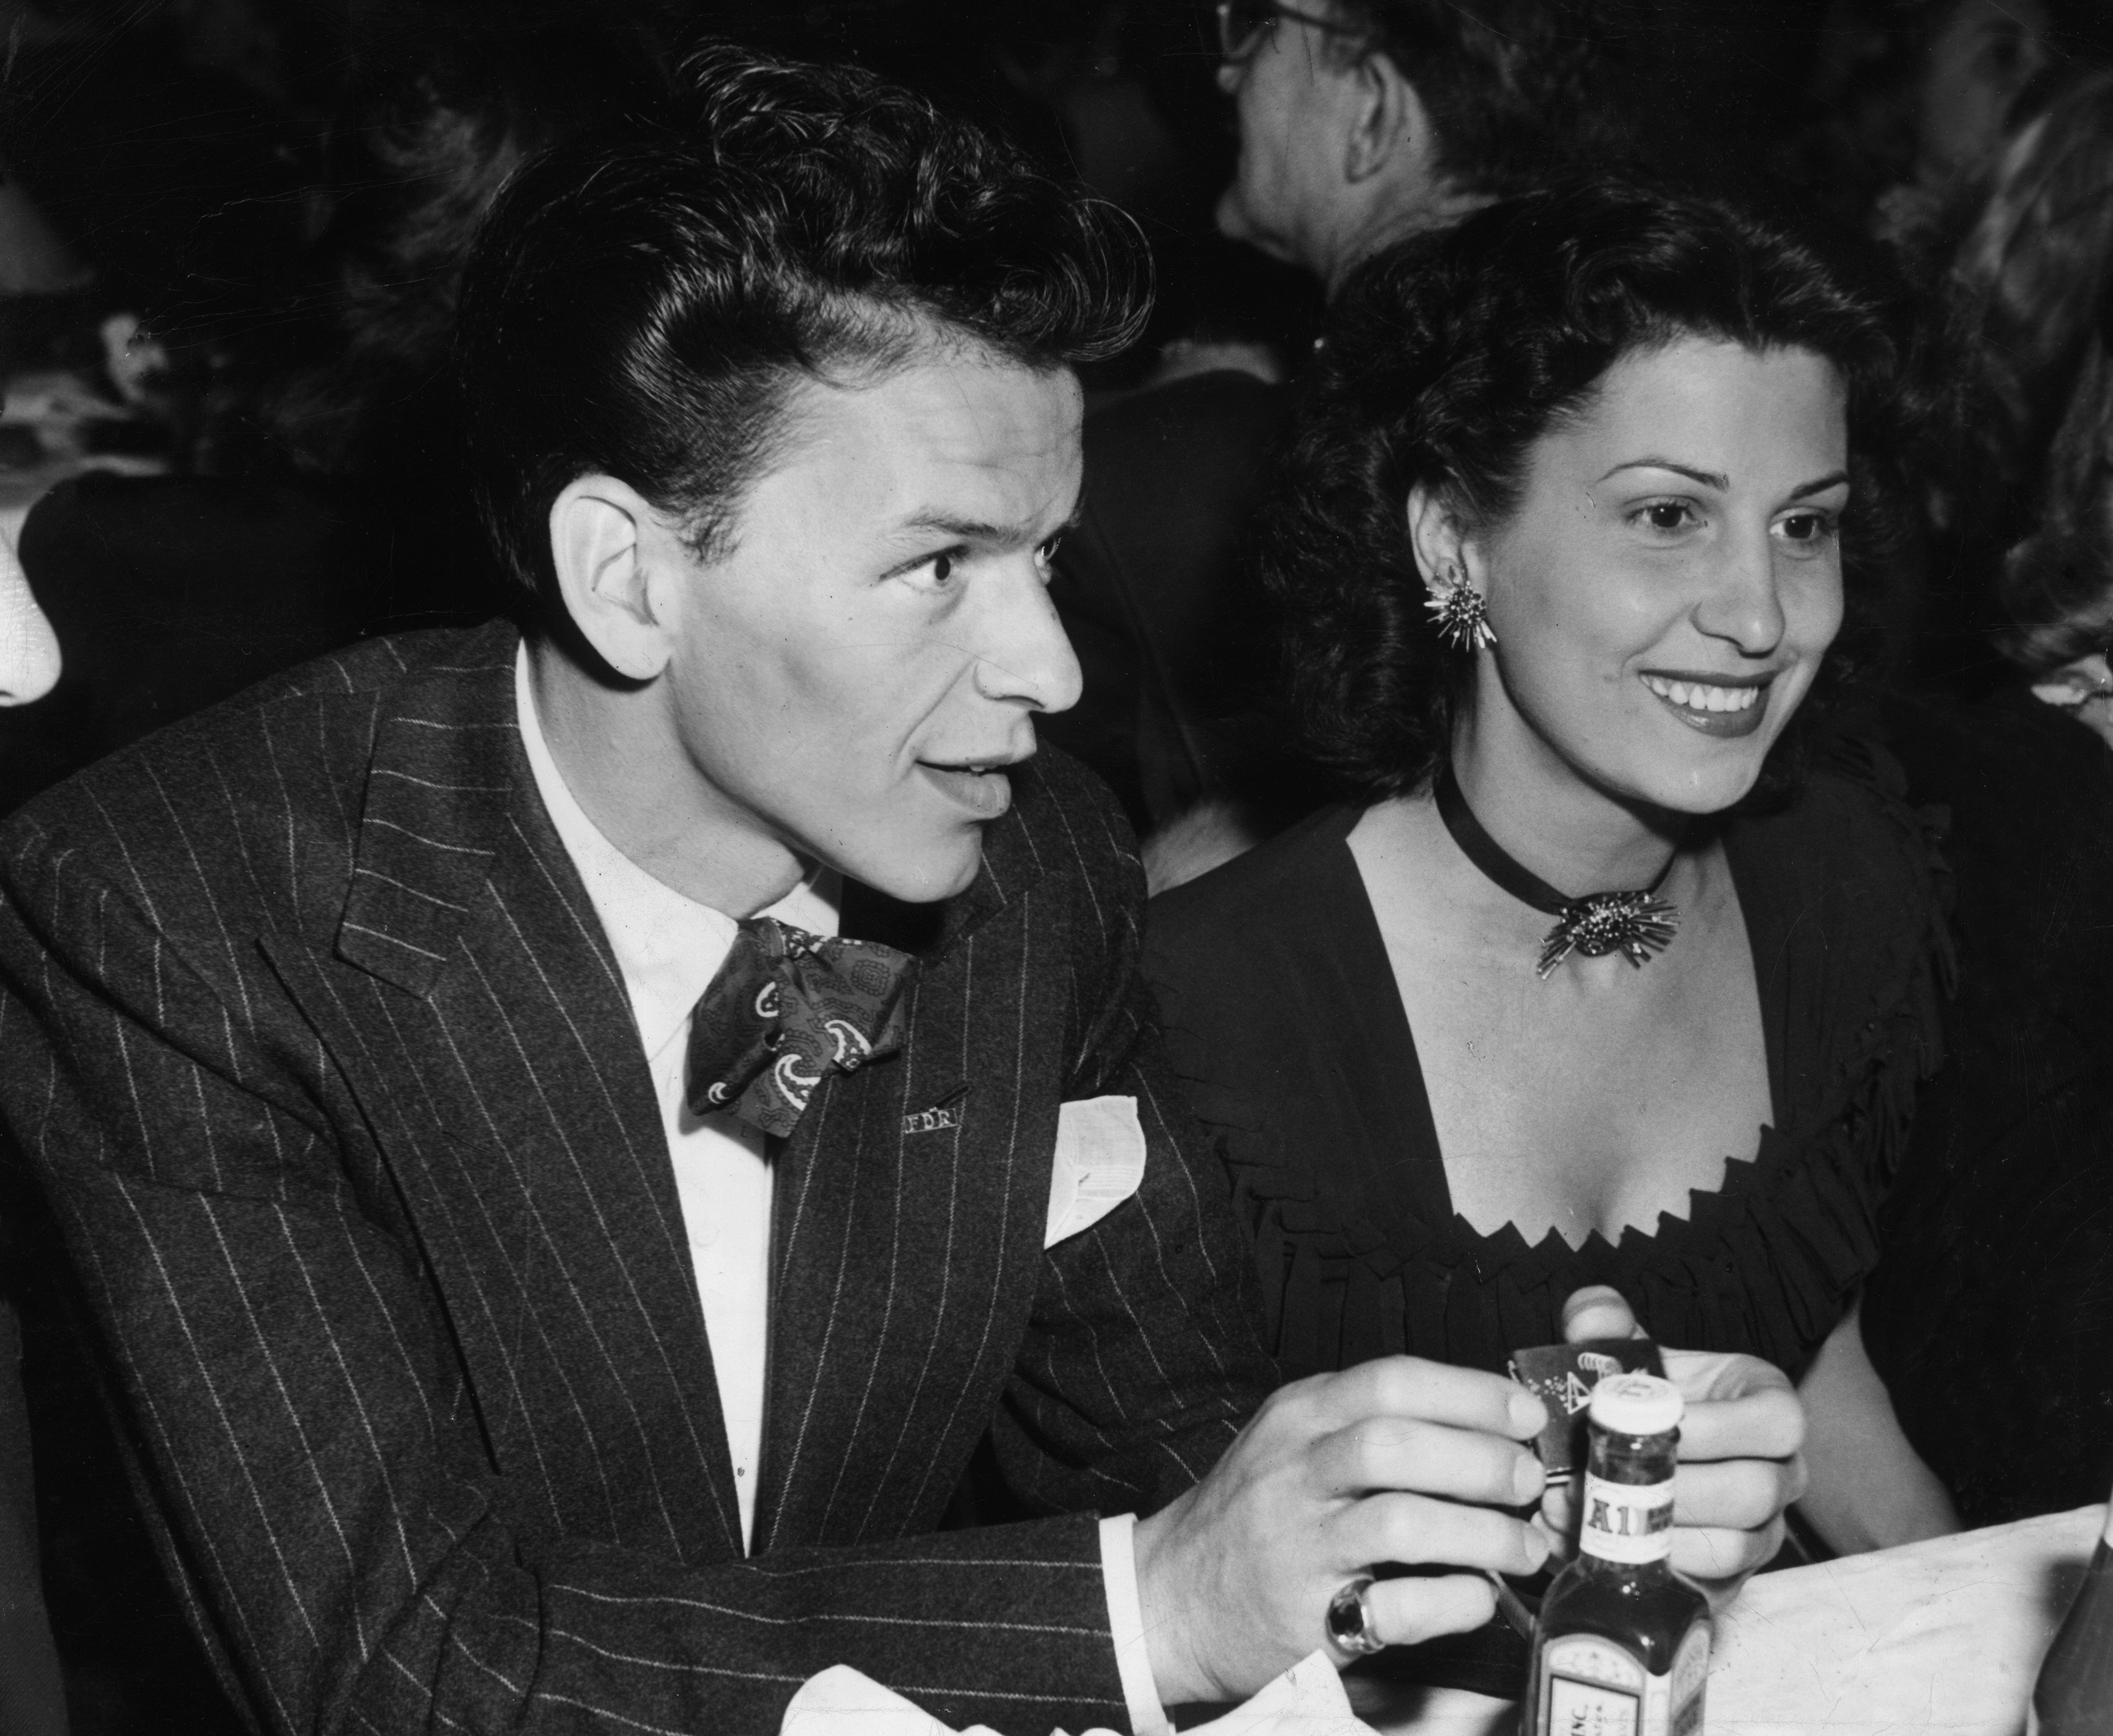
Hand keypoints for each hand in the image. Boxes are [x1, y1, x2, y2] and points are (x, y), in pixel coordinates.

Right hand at [1131, 1358, 1550, 1705]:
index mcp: (1298, 1417)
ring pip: (1403, 1520)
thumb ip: (1366, 1423)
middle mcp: (1294, 1472)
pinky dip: (1454, 1600)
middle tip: (1529, 1482)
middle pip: (1398, 1443)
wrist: (1172, 1597)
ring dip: (1484, 1533)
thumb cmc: (1252, 1515)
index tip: (1525, 1415)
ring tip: (1525, 1546)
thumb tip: (1485, 1427)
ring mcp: (1297, 1546)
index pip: (1391, 1381)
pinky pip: (1398, 1607)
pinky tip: (1479, 1595)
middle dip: (1482, 1459)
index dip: (1471, 1394)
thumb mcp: (1292, 1441)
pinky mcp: (1308, 1620)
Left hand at [1544, 1287, 1805, 1601]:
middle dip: (1676, 1485)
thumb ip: (1604, 1322)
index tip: (1655, 1422)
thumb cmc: (1643, 1395)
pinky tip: (1590, 1541)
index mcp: (1770, 1408)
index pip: (1778, 1422)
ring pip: (1730, 1547)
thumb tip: (1592, 1314)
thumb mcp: (1626, 1351)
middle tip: (1607, 1472)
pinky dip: (1646, 1566)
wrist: (1633, 1448)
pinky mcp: (1730, 1578)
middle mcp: (1781, 1474)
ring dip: (1652, 1530)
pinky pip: (1703, 1585)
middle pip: (1755, 1493)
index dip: (1720, 1426)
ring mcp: (1761, 1532)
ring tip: (1584, 1507)